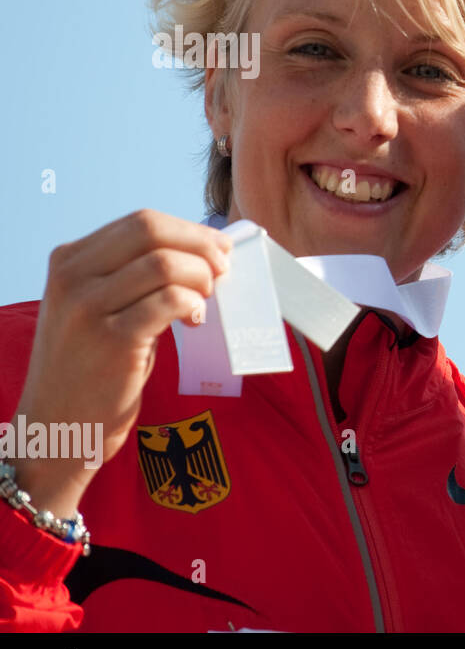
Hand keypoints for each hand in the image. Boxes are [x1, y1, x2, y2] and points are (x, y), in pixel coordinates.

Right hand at [9, 210, 231, 518]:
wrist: (57, 426)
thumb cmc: (90, 365)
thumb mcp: (95, 306)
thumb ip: (132, 275)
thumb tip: (202, 250)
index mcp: (69, 260)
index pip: (140, 221)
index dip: (189, 231)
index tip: (217, 249)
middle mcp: (72, 277)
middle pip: (152, 230)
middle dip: (200, 245)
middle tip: (223, 270)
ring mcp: (87, 308)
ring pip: (165, 264)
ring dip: (201, 277)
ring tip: (204, 301)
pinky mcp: (112, 339)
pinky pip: (170, 301)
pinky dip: (193, 304)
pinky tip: (194, 321)